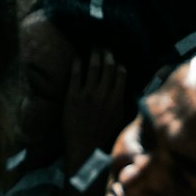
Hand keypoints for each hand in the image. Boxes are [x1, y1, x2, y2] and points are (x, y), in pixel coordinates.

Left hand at [62, 50, 126, 175]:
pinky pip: (76, 74)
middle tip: (104, 48)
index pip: (120, 74)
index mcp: (116, 100)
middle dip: (107, 54)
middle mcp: (103, 95)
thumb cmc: (101, 133)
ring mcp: (87, 95)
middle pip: (107, 67)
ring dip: (94, 55)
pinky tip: (78, 57)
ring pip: (93, 67)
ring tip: (93, 49)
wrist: (83, 147)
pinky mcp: (73, 96)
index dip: (118, 64)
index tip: (115, 59)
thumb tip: (123, 83)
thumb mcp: (117, 117)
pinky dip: (77, 63)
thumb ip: (121, 99)